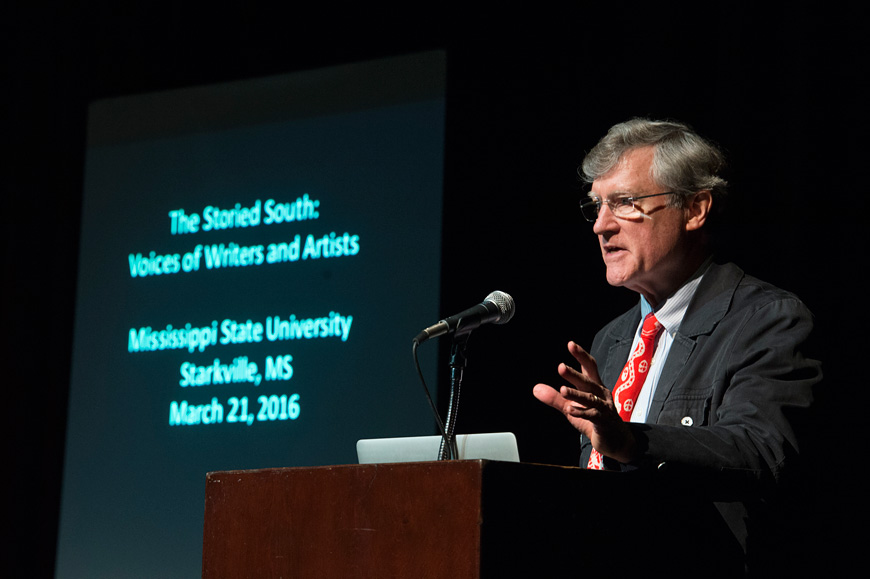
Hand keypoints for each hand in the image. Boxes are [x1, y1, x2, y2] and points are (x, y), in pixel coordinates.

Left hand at [533, 341, 637, 463]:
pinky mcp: (604, 422)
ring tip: (563, 390)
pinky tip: (570, 410)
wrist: (615, 440)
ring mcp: (604, 408)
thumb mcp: (571, 407)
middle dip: (575, 374)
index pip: (589, 367)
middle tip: (561, 367)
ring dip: (576, 394)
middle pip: (588, 381)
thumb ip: (555, 398)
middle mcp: (601, 394)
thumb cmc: (594, 419)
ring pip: (590, 398)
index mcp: (594, 386)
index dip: (581, 355)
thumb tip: (535, 388)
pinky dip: (581, 412)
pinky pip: (593, 415)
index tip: (570, 344)